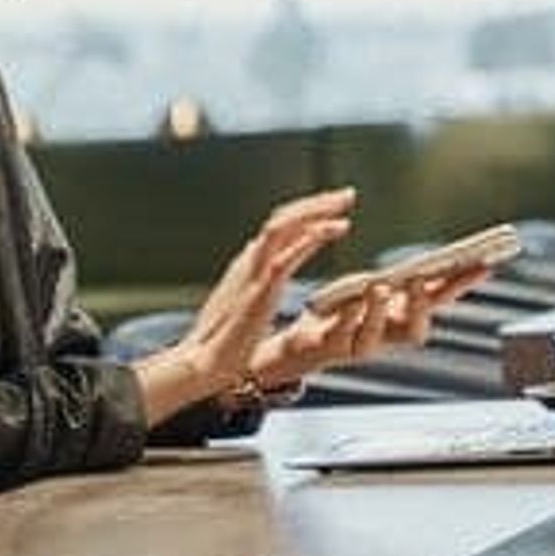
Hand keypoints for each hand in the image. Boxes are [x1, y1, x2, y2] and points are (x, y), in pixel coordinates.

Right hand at [135, 189, 354, 425]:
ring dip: (316, 209)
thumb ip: (254, 275)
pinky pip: (287, 254)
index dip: (306, 211)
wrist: (207, 362)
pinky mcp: (260, 289)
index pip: (279, 225)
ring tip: (345, 202)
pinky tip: (336, 228)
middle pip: (283, 216)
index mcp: (249, 262)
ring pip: (284, 224)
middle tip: (347, 193)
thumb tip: (262, 259)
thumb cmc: (226, 338)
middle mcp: (250, 259)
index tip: (335, 206)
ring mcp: (253, 271)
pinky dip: (313, 237)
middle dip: (316, 202)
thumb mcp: (244, 298)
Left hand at [249, 261, 489, 396]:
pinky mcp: (332, 347)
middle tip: (424, 279)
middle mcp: (386, 337)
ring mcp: (359, 345)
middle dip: (423, 304)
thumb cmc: (344, 313)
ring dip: (381, 312)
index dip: (462, 284)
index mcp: (403, 318)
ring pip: (376, 337)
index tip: (485, 263)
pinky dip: (350, 318)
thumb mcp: (377, 290)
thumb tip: (432, 264)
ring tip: (381, 288)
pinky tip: (352, 302)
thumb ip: (402, 282)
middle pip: (414, 328)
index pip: (439, 300)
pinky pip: (343, 337)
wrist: (303, 344)